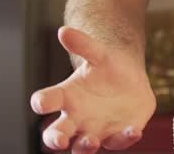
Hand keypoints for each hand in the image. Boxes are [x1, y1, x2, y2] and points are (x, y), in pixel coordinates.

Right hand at [30, 26, 155, 152]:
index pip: (47, 101)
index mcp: (66, 96)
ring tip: (90, 141)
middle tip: (59, 140)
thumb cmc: (106, 68)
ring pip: (83, 146)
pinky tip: (132, 130)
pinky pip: (118, 141)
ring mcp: (96, 130)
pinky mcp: (118, 135)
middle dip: (55, 139)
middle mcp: (76, 118)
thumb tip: (63, 30)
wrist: (130, 79)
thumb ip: (83, 44)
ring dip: (85, 145)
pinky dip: (124, 138)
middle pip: (57, 134)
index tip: (40, 102)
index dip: (41, 102)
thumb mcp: (98, 53)